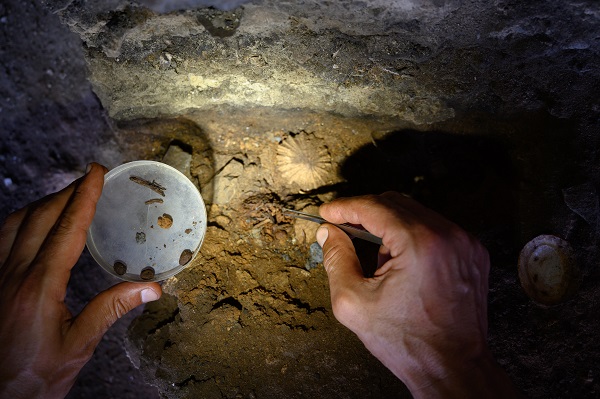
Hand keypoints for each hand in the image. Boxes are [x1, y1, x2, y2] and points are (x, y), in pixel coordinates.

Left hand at [0, 163, 161, 398]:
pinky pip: (2, 239)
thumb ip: (112, 310)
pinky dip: (21, 221)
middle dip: (66, 192)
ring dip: (42, 203)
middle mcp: (12, 275)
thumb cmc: (33, 378)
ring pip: (15, 223)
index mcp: (38, 287)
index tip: (97, 174)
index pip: (66, 230)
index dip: (84, 198)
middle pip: (39, 217)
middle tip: (89, 179)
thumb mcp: (79, 346)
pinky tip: (34, 224)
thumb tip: (152, 288)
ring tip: (66, 195)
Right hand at [317, 192, 520, 397]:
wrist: (453, 367)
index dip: (345, 207)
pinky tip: (400, 264)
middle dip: (365, 212)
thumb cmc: (405, 341)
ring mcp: (465, 242)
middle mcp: (448, 235)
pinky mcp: (473, 253)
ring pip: (416, 214)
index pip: (374, 207)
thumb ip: (336, 260)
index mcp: (420, 243)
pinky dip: (412, 236)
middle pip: (396, 203)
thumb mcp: (354, 303)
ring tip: (376, 260)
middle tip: (341, 227)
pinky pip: (435, 229)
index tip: (327, 212)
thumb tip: (328, 233)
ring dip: (388, 226)